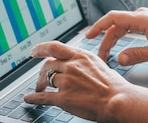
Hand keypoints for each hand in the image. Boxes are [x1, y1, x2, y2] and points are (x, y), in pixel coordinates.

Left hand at [24, 41, 147, 122]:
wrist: (117, 100)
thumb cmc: (112, 85)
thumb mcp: (97, 64)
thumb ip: (82, 61)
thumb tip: (73, 62)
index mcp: (81, 55)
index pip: (54, 47)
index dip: (41, 48)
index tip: (34, 51)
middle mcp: (72, 66)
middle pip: (48, 65)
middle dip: (41, 73)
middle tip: (40, 79)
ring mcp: (67, 81)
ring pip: (46, 80)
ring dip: (40, 85)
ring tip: (39, 90)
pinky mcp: (64, 98)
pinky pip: (43, 97)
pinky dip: (34, 98)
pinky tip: (30, 99)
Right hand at [85, 7, 147, 65]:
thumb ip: (138, 55)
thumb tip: (120, 59)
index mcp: (142, 19)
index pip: (113, 18)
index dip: (99, 26)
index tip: (89, 36)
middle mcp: (140, 15)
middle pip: (114, 25)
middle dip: (104, 41)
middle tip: (100, 57)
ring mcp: (143, 18)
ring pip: (120, 27)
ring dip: (111, 40)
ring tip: (106, 55)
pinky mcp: (145, 22)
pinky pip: (127, 27)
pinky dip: (119, 36)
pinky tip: (116, 46)